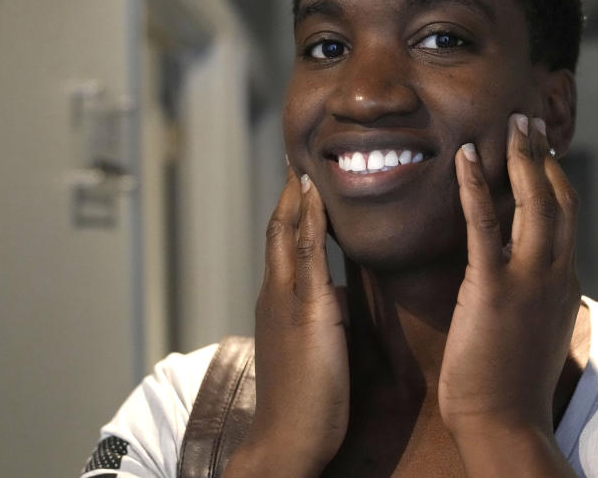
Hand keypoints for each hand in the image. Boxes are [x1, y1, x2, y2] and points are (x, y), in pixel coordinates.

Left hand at [224, 168, 348, 477]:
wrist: (292, 440)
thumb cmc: (311, 381)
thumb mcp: (317, 310)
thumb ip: (314, 255)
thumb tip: (308, 200)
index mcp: (281, 285)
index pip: (284, 224)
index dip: (292, 191)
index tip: (301, 157)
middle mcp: (275, 295)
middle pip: (281, 237)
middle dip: (291, 203)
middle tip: (304, 173)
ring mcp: (281, 317)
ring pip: (288, 258)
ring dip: (299, 227)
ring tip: (314, 206)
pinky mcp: (292, 335)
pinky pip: (298, 281)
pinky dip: (308, 258)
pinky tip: (322, 267)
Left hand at [439, 113, 580, 471]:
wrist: (506, 422)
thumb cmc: (513, 382)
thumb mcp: (536, 328)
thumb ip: (539, 293)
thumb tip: (528, 272)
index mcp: (566, 281)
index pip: (567, 214)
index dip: (555, 175)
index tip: (543, 147)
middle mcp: (557, 272)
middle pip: (559, 197)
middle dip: (545, 154)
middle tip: (529, 119)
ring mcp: (529, 279)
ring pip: (535, 202)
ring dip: (522, 156)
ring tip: (511, 122)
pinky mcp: (494, 288)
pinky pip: (485, 225)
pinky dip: (476, 187)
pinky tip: (466, 158)